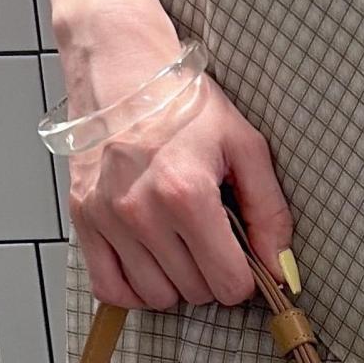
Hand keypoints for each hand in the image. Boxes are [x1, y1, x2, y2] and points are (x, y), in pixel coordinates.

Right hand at [55, 3, 293, 310]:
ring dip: (173, 282)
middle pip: (194, 293)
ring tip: (176, 243)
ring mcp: (108, 218)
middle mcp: (142, 212)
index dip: (242, 276)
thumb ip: (269, 212)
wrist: (119, 65)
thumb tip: (279, 269)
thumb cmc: (183, 102)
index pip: (228, 284)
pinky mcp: (83, 219)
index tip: (237, 253)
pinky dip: (132, 288)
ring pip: (156, 297)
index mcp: (187, 194)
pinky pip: (110, 289)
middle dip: (209, 273)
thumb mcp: (243, 145)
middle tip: (206, 236)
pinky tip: (147, 262)